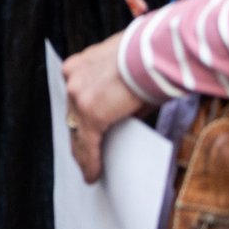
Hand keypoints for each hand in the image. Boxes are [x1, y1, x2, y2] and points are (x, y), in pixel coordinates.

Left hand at [63, 35, 151, 184]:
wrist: (156, 52)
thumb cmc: (150, 59)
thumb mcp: (126, 74)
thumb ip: (115, 95)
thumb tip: (119, 118)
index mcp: (78, 65)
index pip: (75, 98)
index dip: (78, 118)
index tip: (80, 131)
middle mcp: (72, 78)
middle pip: (72, 116)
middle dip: (78, 138)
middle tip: (83, 158)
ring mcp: (78, 96)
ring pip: (76, 133)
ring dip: (82, 154)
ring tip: (88, 171)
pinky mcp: (90, 114)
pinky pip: (88, 145)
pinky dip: (90, 162)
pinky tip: (93, 175)